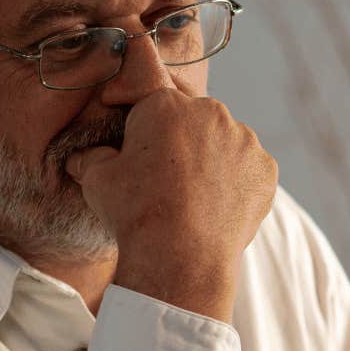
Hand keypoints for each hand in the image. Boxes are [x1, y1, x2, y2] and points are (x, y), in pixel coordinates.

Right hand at [65, 89, 277, 319]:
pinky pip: (248, 167)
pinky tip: (219, 205)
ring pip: (224, 141)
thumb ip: (93, 156)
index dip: (143, 121)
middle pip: (192, 117)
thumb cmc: (135, 213)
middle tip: (167, 177)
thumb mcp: (97, 178)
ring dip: (211, 158)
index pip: (152, 94)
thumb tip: (84, 155)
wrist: (181, 256)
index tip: (139, 145)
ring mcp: (243, 139)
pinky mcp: (265, 168)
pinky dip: (237, 181)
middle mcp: (210, 112)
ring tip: (194, 196)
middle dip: (180, 138)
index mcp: (165, 104)